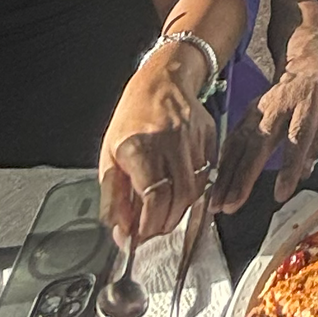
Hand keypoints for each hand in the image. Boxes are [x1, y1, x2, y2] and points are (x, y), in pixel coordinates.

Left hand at [98, 45, 216, 247]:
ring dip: (180, 210)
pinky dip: (194, 190)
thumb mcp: (109, 155)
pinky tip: (179, 190)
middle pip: (179, 198)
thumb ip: (113, 196)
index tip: (139, 236)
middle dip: (165, 223)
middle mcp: (169, 143)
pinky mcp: (209, 136)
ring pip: (196, 189)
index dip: (148, 225)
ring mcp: (193, 138)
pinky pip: (206, 173)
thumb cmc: (132, 118)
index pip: (154, 198)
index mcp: (139, 147)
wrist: (162, 80)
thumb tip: (120, 230)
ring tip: (164, 213)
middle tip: (152, 230)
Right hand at [214, 57, 317, 212]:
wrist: (300, 70)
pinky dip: (221, 163)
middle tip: (231, 205)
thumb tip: (303, 174)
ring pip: (239, 144)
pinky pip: (231, 139)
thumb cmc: (314, 102)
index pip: (297, 140)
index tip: (280, 194)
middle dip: (243, 177)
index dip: (289, 168)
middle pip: (259, 144)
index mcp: (305, 108)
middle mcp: (278, 108)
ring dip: (225, 175)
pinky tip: (215, 182)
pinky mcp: (245, 114)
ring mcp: (257, 110)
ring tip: (217, 202)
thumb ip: (314, 148)